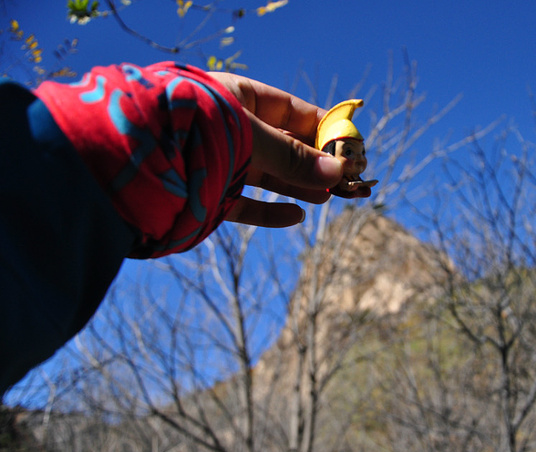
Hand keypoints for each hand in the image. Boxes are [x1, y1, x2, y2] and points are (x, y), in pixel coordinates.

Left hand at [208, 72, 368, 227]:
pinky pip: (246, 204)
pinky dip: (270, 211)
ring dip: (300, 186)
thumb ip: (291, 156)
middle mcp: (231, 130)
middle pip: (283, 146)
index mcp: (236, 98)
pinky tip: (295, 215)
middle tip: (347, 179)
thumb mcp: (250, 136)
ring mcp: (220, 162)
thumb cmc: (193, 129)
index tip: (350, 147)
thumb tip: (337, 172)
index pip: (290, 110)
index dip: (322, 128)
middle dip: (316, 163)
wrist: (132, 161)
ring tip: (328, 196)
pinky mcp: (209, 195)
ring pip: (269, 175)